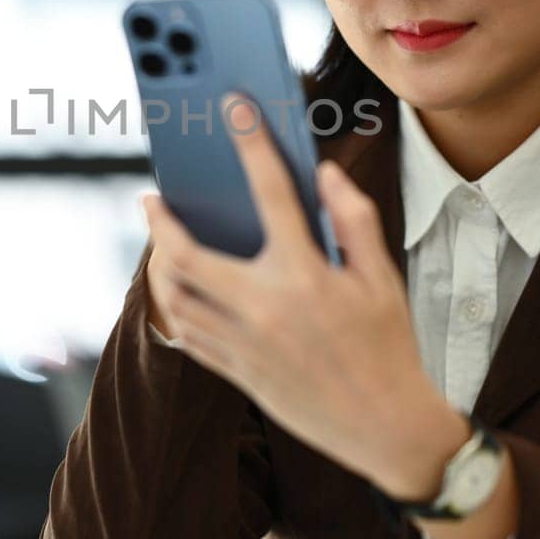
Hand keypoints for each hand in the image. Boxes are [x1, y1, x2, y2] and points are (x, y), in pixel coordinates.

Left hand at [139, 91, 450, 493]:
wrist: (386, 428)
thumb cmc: (388, 348)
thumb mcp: (383, 279)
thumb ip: (354, 220)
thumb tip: (324, 174)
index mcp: (305, 275)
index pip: (272, 193)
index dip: (253, 144)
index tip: (235, 110)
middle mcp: (265, 308)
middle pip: (187, 256)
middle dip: (161, 223)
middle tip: (151, 199)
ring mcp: (244, 345)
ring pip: (177, 298)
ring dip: (160, 266)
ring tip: (161, 244)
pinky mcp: (237, 373)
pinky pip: (188, 336)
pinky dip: (176, 308)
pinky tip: (178, 291)